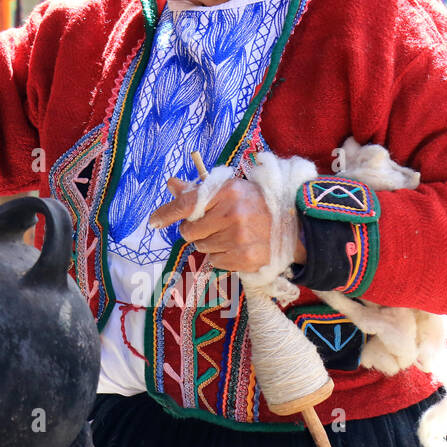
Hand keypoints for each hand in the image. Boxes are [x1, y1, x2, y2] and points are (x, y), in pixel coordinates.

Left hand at [148, 177, 306, 272]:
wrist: (294, 225)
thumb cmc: (254, 203)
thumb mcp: (230, 189)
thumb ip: (198, 189)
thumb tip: (171, 184)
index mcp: (227, 192)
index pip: (187, 204)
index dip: (166, 214)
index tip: (153, 221)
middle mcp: (233, 214)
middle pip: (189, 232)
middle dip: (194, 230)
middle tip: (212, 225)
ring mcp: (240, 238)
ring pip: (202, 248)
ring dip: (210, 243)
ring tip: (230, 234)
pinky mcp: (246, 258)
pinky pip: (215, 262)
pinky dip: (221, 256)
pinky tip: (237, 246)